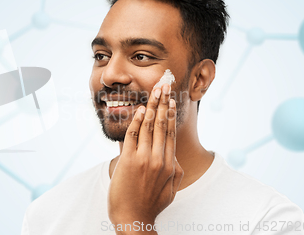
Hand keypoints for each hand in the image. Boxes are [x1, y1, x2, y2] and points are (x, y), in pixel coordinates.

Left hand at [107, 83, 183, 232]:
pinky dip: (136, 121)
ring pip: (148, 127)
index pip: (170, 132)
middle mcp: (159, 159)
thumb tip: (173, 156)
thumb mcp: (171, 189)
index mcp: (170, 164)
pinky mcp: (129, 161)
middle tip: (164, 86)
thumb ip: (174, 170)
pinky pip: (132, 136)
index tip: (171, 100)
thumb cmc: (151, 205)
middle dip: (163, 102)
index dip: (170, 113)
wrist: (133, 218)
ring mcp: (144, 159)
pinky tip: (140, 109)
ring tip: (154, 92)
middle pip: (161, 124)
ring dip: (151, 106)